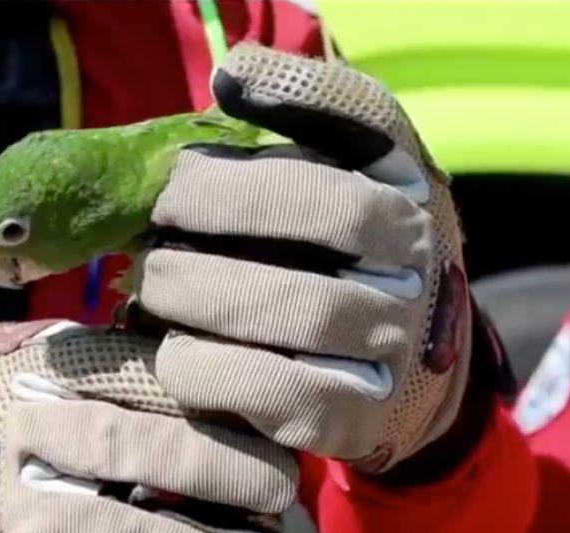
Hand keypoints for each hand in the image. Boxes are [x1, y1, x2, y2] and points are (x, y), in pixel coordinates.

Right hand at [0, 321, 299, 532]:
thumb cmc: (3, 410)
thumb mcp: (45, 359)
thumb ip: (120, 357)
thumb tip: (234, 368)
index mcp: (50, 373)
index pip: (154, 379)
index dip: (226, 408)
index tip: (276, 434)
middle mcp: (32, 440)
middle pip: (149, 455)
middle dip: (234, 478)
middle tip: (282, 499)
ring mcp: (22, 520)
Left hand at [136, 43, 470, 472]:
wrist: (406, 374)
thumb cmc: (349, 260)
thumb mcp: (349, 177)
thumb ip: (308, 115)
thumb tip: (234, 76)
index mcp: (407, 192)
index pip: (347, 139)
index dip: (252, 155)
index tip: (177, 180)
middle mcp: (418, 264)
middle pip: (315, 224)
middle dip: (210, 221)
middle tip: (150, 241)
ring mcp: (394, 345)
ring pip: (299, 310)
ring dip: (199, 296)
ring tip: (154, 291)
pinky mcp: (356, 418)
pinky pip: (275, 393)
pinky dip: (208, 373)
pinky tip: (177, 356)